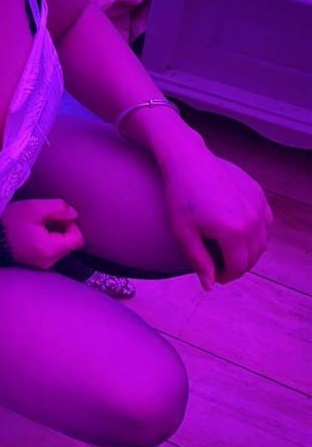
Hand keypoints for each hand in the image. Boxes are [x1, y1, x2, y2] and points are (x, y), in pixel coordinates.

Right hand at [0, 198, 85, 269]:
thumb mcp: (35, 208)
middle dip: (63, 229)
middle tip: (46, 218)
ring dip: (54, 234)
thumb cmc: (9, 221)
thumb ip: (59, 208)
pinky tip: (32, 232)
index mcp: (50, 249)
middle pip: (70, 244)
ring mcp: (41, 266)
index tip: (56, 216)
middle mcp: (49, 262)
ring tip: (37, 224)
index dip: (72, 225)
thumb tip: (74, 214)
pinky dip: (46, 240)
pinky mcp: (34, 264)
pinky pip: (50, 251)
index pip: (78, 240)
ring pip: (60, 248)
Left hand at [160, 147, 273, 290]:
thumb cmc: (180, 197)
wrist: (188, 161)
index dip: (226, 276)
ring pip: (262, 241)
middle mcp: (251, 219)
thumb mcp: (183, 233)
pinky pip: (266, 222)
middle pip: (253, 256)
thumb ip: (199, 261)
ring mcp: (258, 205)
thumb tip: (210, 286)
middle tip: (220, 266)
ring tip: (229, 251)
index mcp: (233, 232)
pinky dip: (257, 232)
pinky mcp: (258, 193)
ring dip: (249, 251)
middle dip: (238, 266)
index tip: (214, 276)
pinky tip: (239, 232)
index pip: (238, 267)